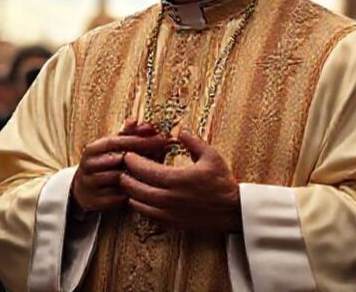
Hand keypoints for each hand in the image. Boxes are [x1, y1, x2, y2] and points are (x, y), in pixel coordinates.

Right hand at [71, 122, 166, 212]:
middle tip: (162, 153)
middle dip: (142, 158)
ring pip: (120, 179)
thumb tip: (137, 121)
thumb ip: (127, 134)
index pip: (116, 141)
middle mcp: (88, 166)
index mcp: (93, 149)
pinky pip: (119, 197)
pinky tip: (141, 191)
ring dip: (137, 177)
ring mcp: (91, 184)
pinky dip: (131, 194)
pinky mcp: (96, 202)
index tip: (160, 139)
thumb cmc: (106, 164)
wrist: (84, 189)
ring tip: (151, 173)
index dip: (139, 140)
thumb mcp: (113, 147)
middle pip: (120, 160)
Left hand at [120, 130, 241, 232]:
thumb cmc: (222, 182)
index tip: (128, 154)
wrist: (232, 210)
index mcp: (176, 179)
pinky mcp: (172, 223)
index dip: (132, 161)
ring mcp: (169, 213)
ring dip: (130, 193)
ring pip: (138, 204)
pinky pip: (148, 216)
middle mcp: (169, 198)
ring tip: (129, 184)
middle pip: (135, 188)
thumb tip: (181, 131)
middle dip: (125, 177)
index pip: (143, 169)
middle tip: (123, 169)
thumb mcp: (211, 156)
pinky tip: (140, 199)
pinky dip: (140, 207)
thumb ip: (193, 142)